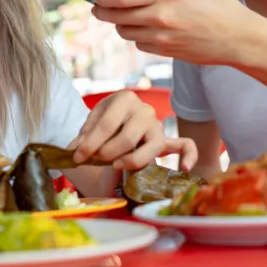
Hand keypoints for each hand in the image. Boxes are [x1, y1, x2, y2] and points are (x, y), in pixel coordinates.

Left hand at [72, 90, 198, 170]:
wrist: (116, 121)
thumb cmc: (103, 123)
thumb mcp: (91, 123)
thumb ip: (85, 135)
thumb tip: (78, 149)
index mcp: (124, 99)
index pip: (107, 124)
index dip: (90, 143)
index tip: (77, 156)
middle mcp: (145, 110)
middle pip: (128, 137)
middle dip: (107, 152)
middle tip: (94, 160)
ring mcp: (157, 126)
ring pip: (152, 147)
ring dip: (131, 160)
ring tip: (115, 164)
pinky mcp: (165, 140)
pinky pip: (185, 145)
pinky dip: (188, 155)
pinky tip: (186, 167)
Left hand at [91, 0, 255, 65]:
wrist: (238, 38)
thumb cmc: (220, 3)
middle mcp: (160, 17)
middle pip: (116, 17)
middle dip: (102, 12)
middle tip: (97, 7)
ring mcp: (162, 38)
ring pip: (126, 33)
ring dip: (120, 24)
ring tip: (121, 17)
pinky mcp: (166, 52)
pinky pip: (141, 45)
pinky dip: (138, 37)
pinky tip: (144, 29)